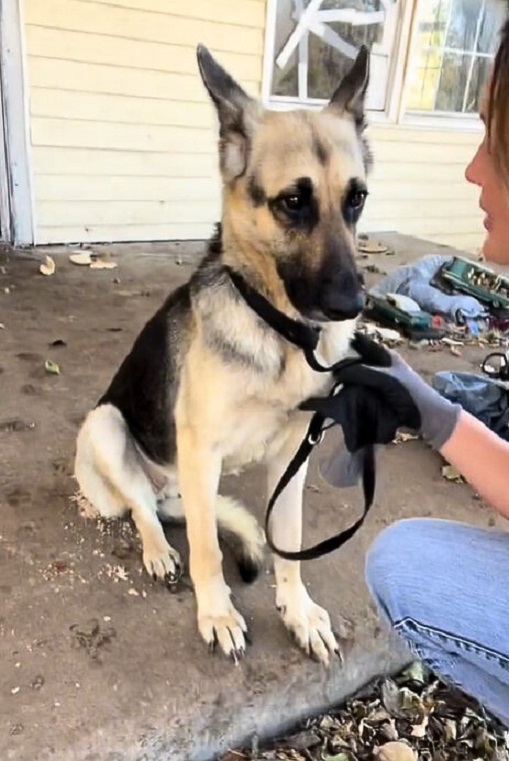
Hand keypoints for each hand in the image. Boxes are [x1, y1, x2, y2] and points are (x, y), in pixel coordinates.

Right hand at [301, 333, 460, 451]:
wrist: (427, 418)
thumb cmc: (411, 393)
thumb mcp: (386, 379)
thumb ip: (362, 372)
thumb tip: (337, 372)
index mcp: (384, 355)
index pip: (360, 342)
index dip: (344, 341)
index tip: (324, 342)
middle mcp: (379, 365)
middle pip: (354, 359)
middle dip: (338, 361)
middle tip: (317, 365)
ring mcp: (376, 381)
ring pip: (354, 376)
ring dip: (341, 379)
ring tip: (321, 381)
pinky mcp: (374, 396)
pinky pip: (356, 391)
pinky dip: (346, 392)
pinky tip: (333, 396)